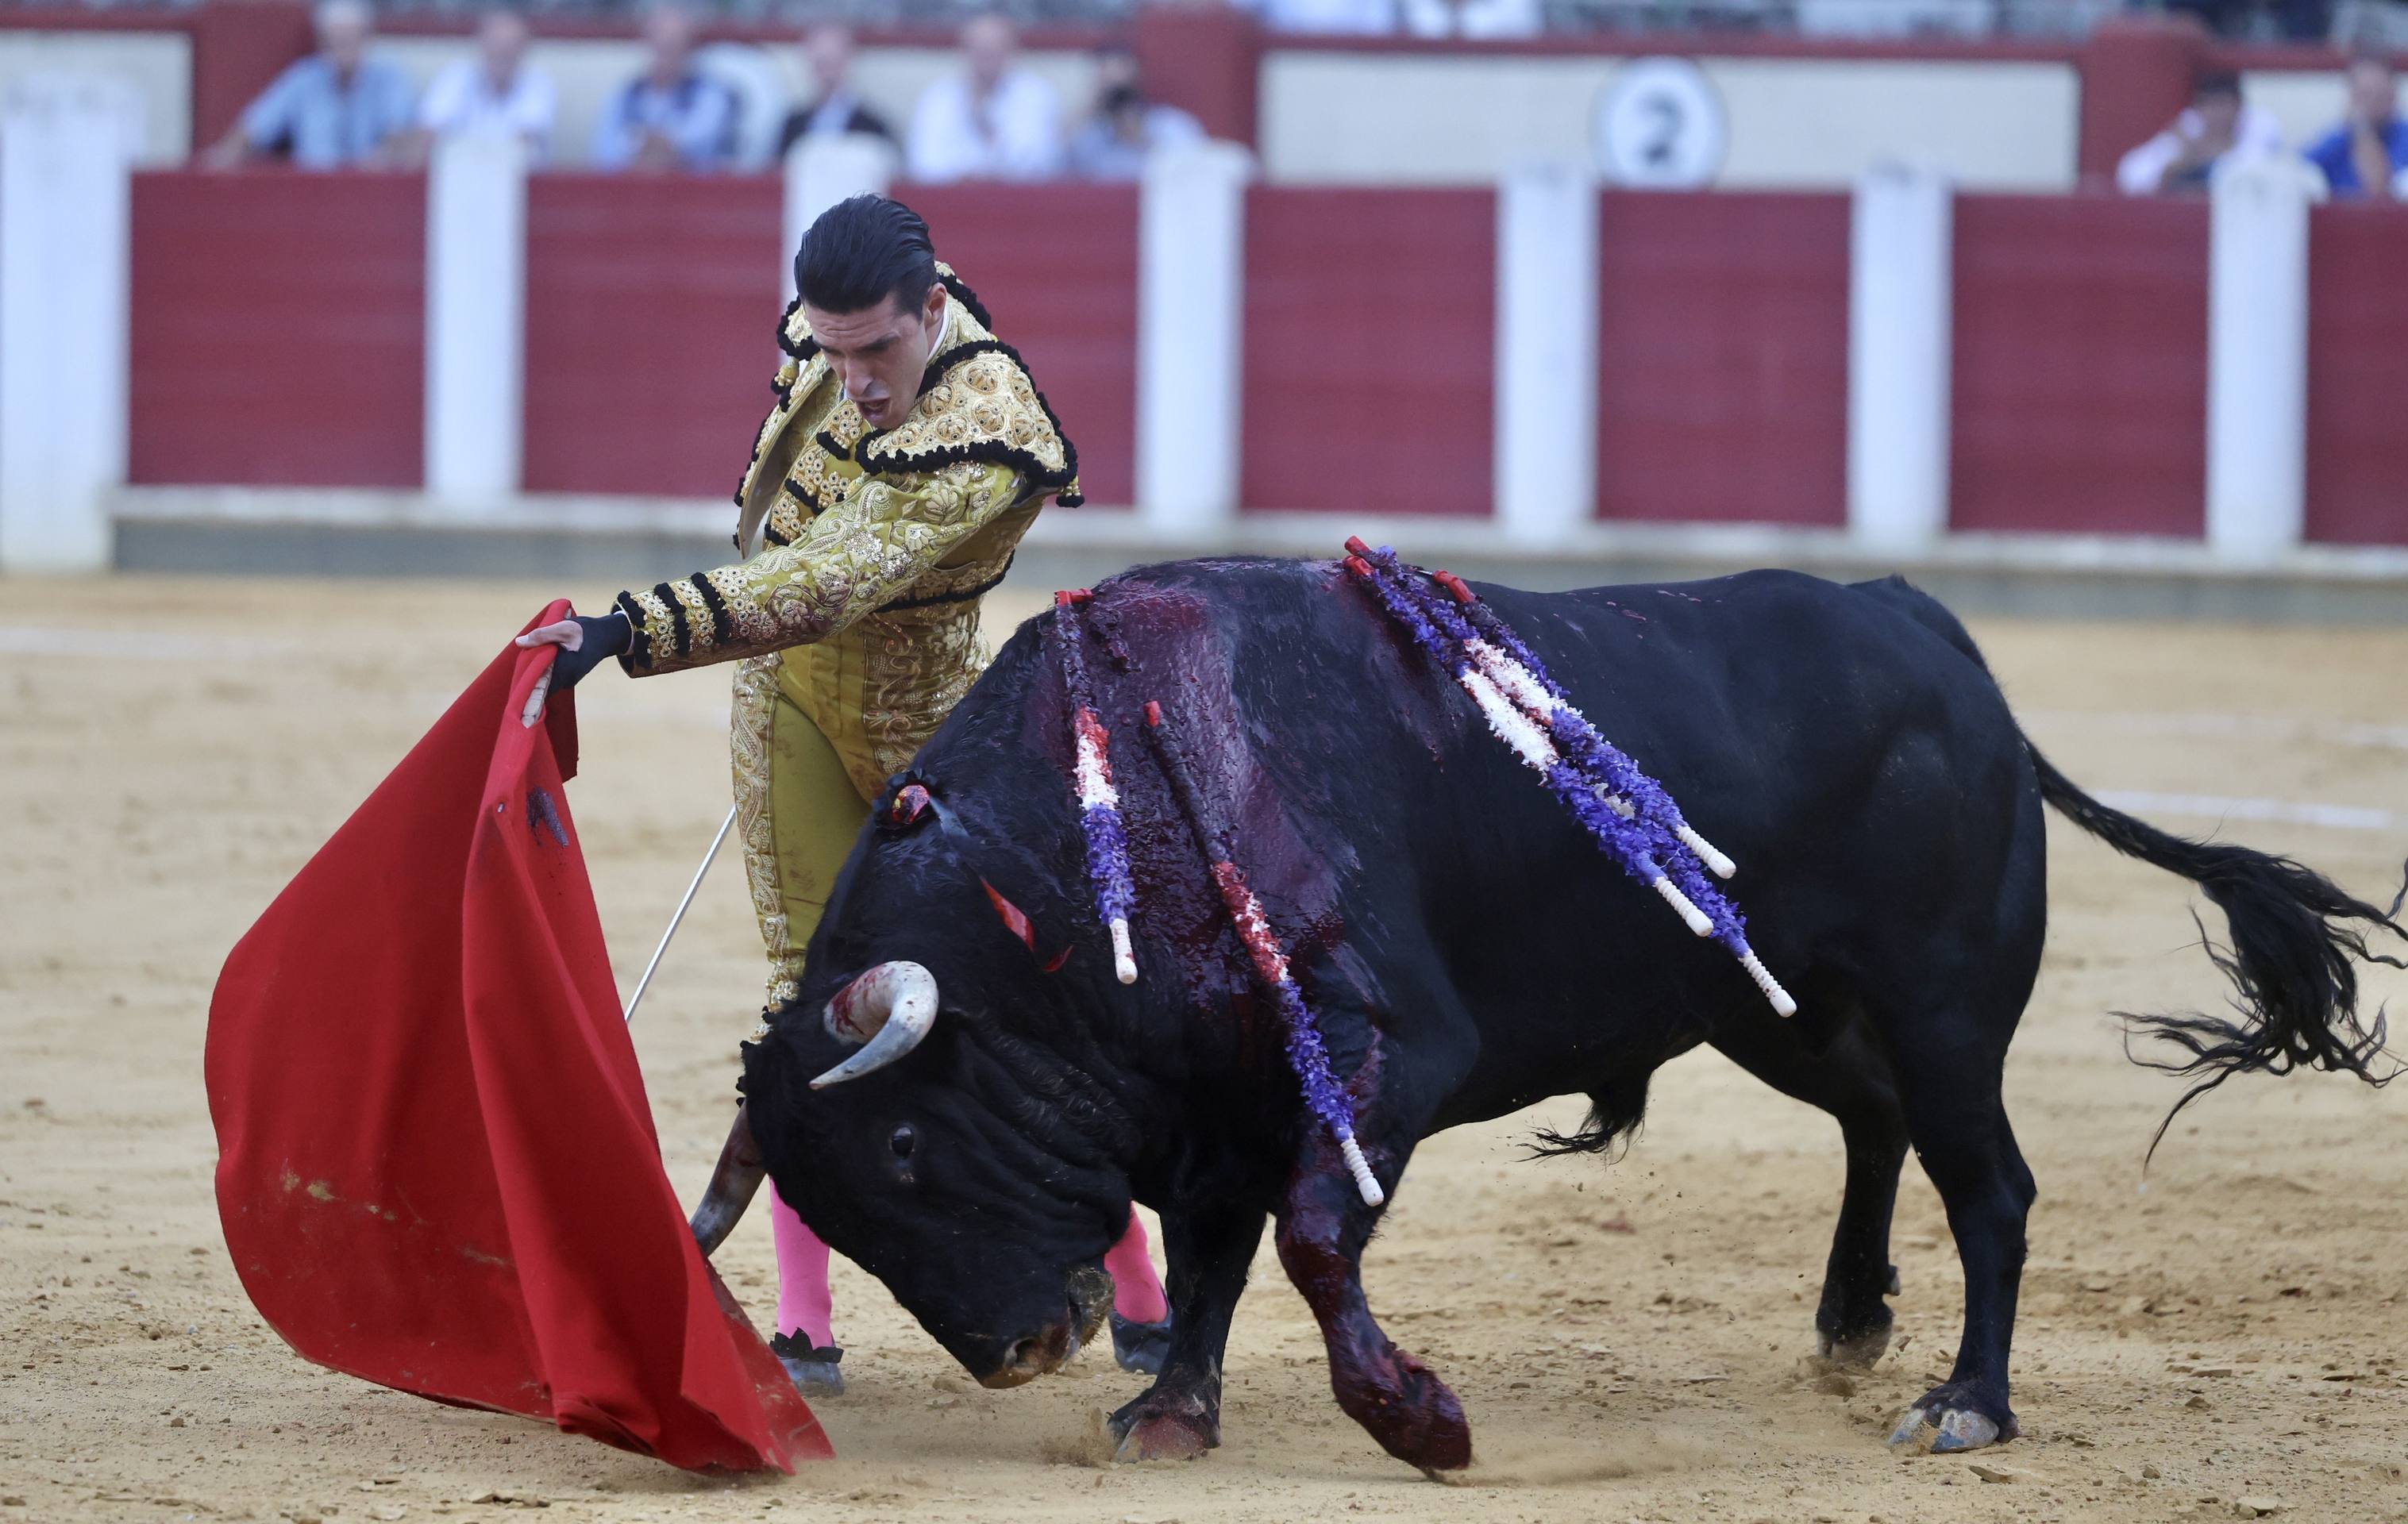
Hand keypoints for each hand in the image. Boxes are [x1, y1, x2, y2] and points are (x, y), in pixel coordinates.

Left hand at [516, 611, 632, 694]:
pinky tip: (538, 664)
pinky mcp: (570, 678)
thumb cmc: (585, 631)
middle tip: (517, 670)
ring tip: (526, 665)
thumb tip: (519, 642)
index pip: (540, 686)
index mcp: (565, 668)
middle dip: (528, 680)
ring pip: (546, 683)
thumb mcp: (563, 627)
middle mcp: (567, 679)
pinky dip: (544, 674)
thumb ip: (541, 635)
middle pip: (541, 685)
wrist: (606, 636)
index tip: (515, 685)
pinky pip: (552, 680)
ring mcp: (569, 680)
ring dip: (536, 676)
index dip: (526, 687)